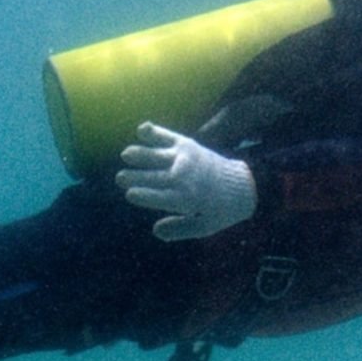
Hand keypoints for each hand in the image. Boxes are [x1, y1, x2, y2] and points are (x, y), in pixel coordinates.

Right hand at [115, 122, 256, 240]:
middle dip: (137, 177)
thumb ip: (179, 230)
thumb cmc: (218, 210)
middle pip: (156, 178)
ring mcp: (186, 158)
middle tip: (120, 178)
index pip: (163, 198)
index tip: (130, 194)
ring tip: (126, 155)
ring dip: (142, 155)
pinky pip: (168, 137)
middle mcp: (186, 177)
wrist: (241, 186)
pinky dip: (156, 132)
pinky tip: (142, 129)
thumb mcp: (203, 227)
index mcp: (189, 199)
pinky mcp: (187, 145)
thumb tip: (155, 231)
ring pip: (159, 156)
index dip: (146, 196)